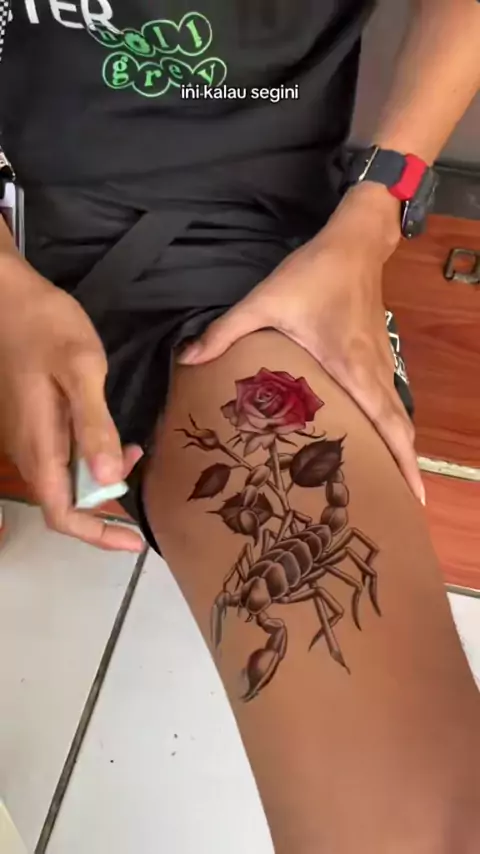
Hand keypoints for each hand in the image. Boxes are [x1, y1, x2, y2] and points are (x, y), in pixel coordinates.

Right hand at [0, 258, 143, 549]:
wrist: (9, 296)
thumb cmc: (47, 327)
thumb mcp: (82, 370)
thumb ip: (94, 425)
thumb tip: (108, 478)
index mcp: (39, 445)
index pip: (62, 514)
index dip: (98, 534)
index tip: (134, 541)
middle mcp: (29, 450)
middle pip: (66, 502)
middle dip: (106, 501)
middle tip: (138, 466)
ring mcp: (27, 436)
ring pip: (66, 479)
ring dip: (101, 476)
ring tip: (132, 448)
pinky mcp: (31, 421)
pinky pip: (62, 455)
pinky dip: (91, 456)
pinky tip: (110, 433)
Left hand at [179, 183, 424, 504]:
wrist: (354, 242)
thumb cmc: (314, 273)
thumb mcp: (264, 300)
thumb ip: (226, 332)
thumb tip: (188, 359)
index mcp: (353, 369)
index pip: (388, 424)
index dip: (403, 462)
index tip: (413, 497)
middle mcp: (374, 373)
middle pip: (400, 429)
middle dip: (405, 468)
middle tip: (401, 504)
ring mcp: (381, 363)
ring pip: (397, 416)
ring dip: (398, 448)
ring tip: (388, 483)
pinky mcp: (377, 355)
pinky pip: (390, 400)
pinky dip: (390, 425)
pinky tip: (373, 437)